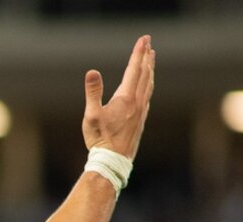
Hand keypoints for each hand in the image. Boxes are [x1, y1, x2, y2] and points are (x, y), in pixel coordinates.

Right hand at [82, 35, 154, 159]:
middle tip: (149, 43)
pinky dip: (148, 85)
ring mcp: (141, 112)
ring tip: (151, 60)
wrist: (113, 161)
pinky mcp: (140, 121)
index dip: (138, 53)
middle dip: (146, 57)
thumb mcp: (91, 115)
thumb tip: (92, 71)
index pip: (134, 70)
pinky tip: (146, 88)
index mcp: (126, 98)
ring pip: (148, 85)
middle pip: (144, 74)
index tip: (143, 39)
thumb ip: (93, 92)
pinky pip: (147, 97)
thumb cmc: (100, 139)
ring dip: (149, 70)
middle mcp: (137, 103)